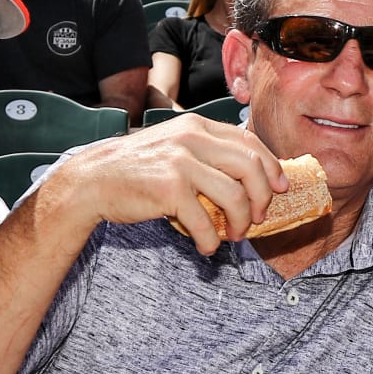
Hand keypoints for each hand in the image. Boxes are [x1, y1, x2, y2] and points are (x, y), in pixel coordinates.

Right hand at [44, 116, 288, 253]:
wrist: (93, 180)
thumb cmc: (137, 168)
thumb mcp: (174, 145)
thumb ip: (206, 152)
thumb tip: (249, 175)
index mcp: (197, 126)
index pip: (249, 141)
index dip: (271, 167)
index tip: (280, 188)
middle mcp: (192, 139)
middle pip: (251, 168)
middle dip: (263, 199)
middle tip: (258, 218)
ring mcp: (181, 163)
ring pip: (235, 197)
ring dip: (241, 224)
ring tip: (233, 236)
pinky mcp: (169, 190)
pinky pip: (205, 222)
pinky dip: (211, 240)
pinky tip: (206, 246)